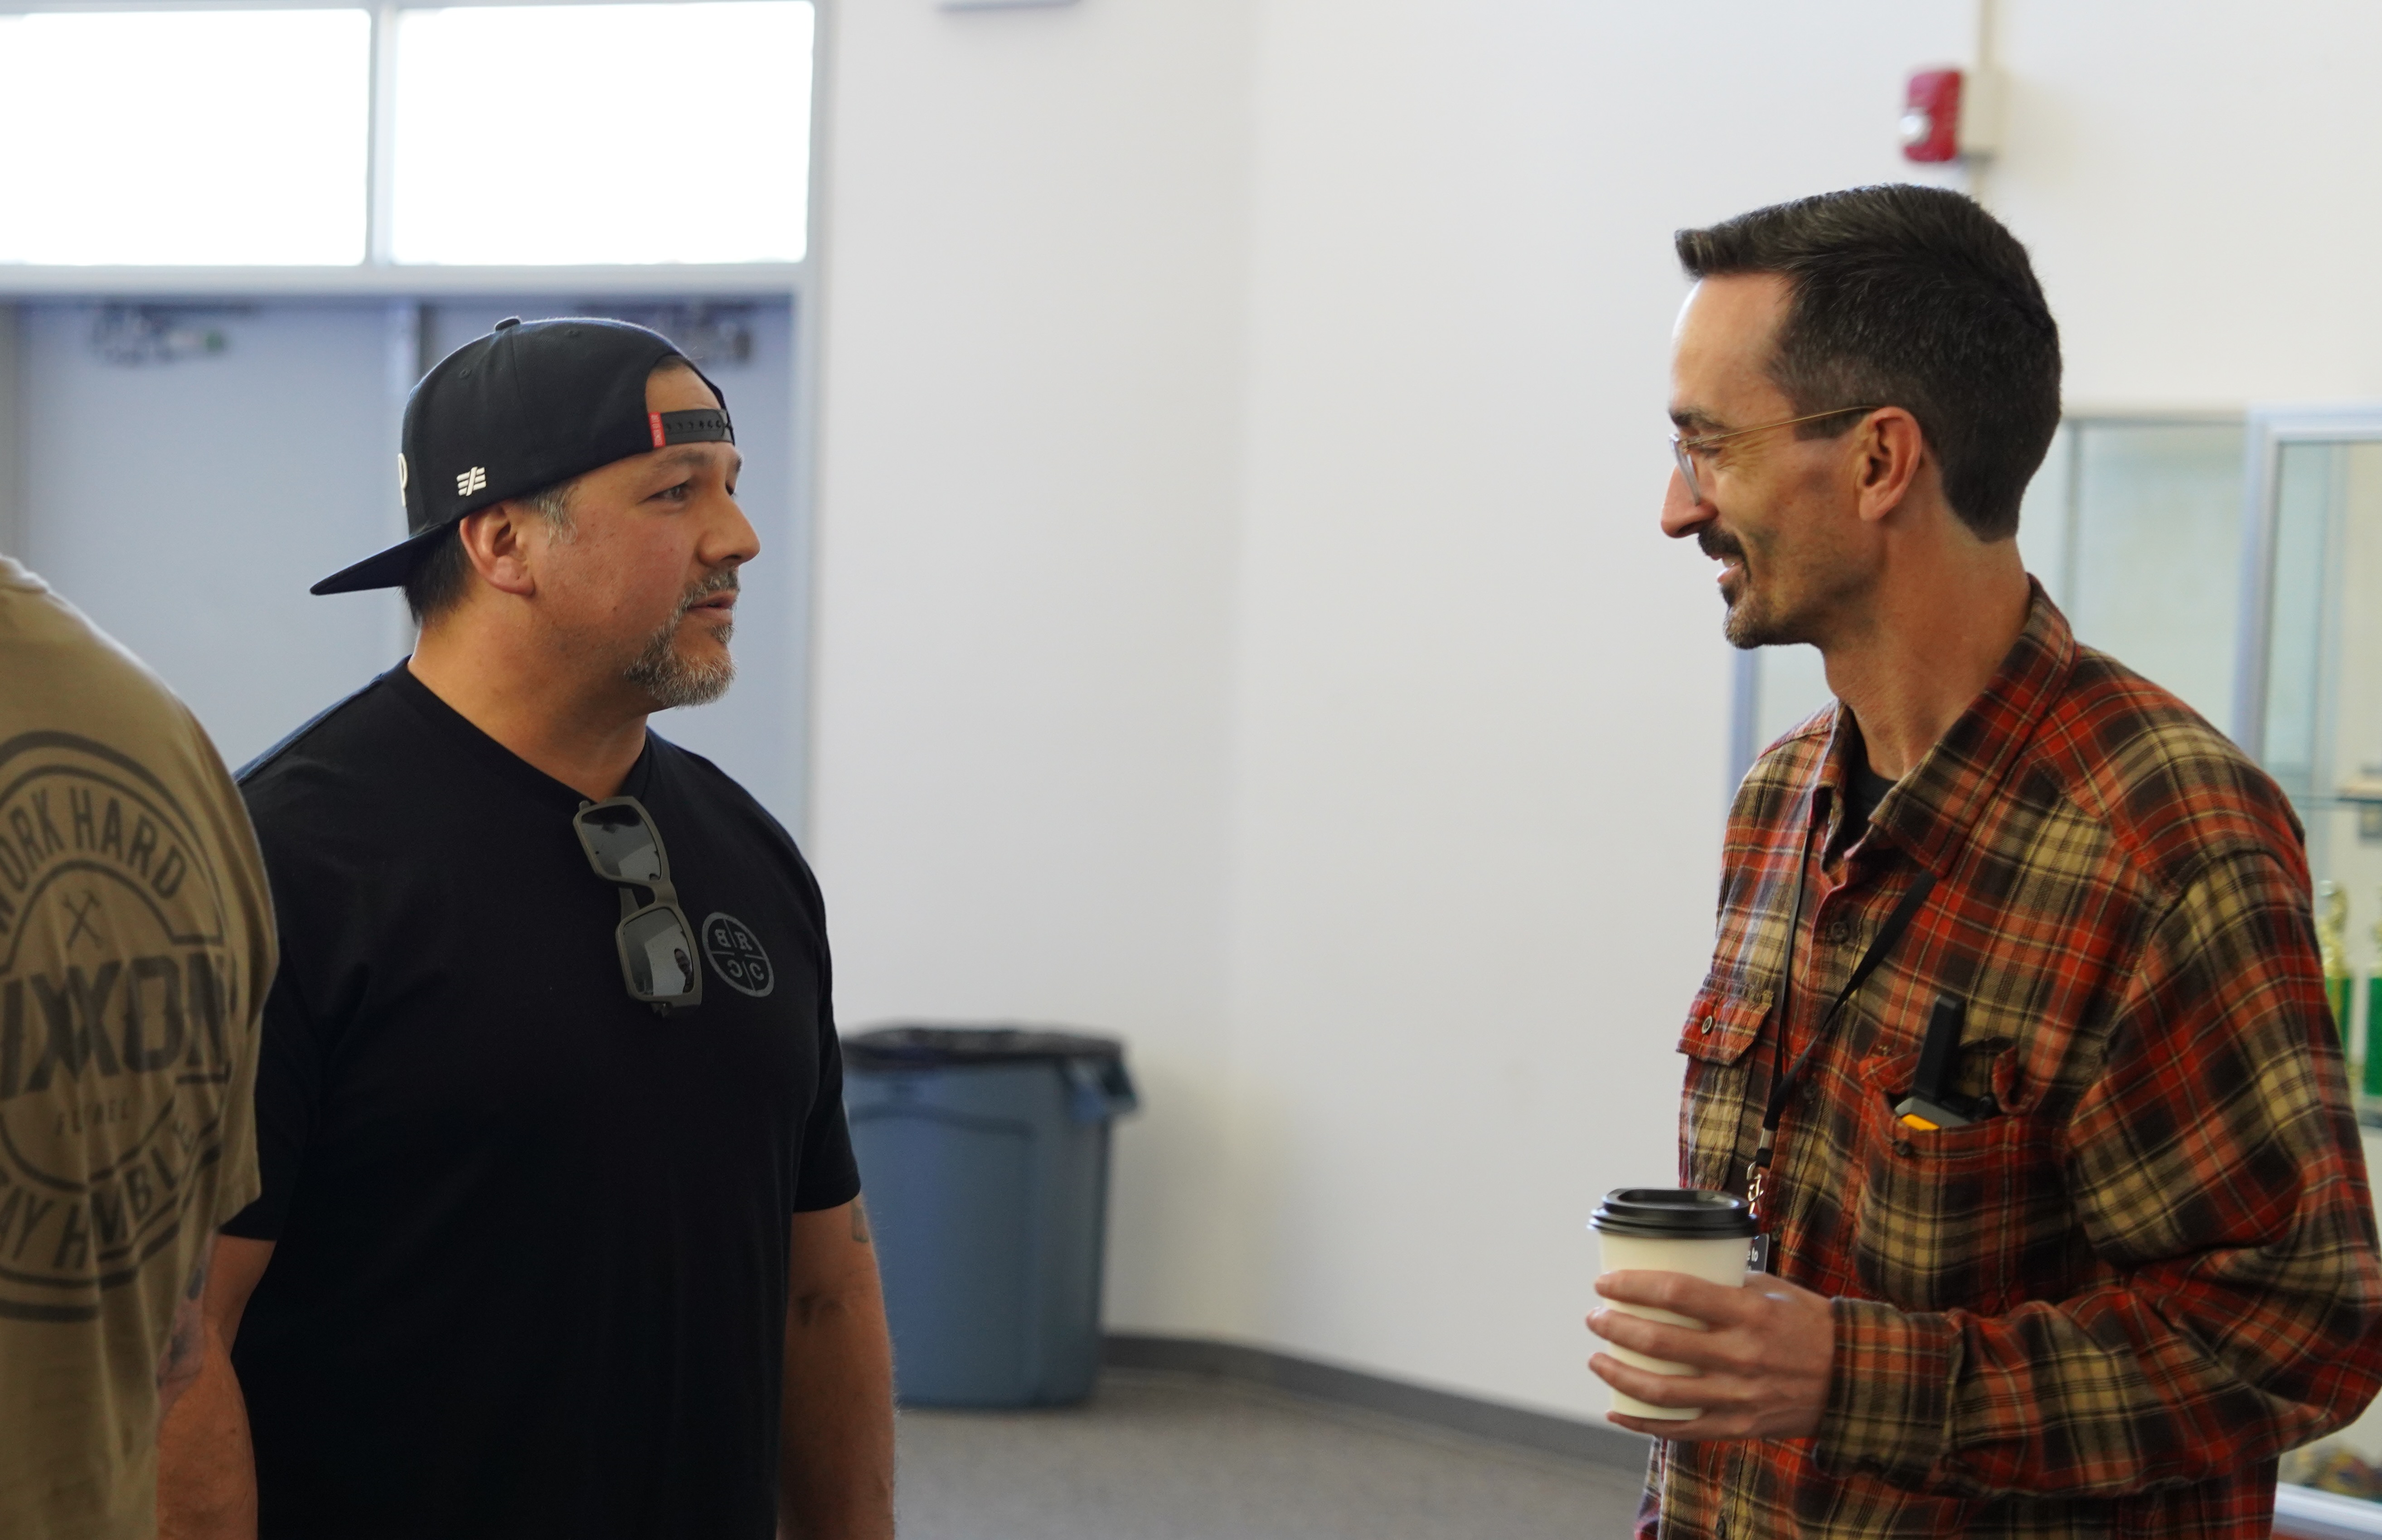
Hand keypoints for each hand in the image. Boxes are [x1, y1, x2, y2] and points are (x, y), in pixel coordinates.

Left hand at [1586, 1269, 1834, 1440]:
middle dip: (1616, 1328)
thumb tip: (1679, 1270)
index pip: (1676, 1292)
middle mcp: (1740, 1355)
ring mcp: (1738, 1395)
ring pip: (1662, 1391)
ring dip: (1619, 1374)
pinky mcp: (1738, 1427)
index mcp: (1748, 1312)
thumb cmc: (1809, 1326)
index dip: (1632, 1286)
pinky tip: (1618, 1411)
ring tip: (1597, 1359)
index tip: (1605, 1283)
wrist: (1853, 1379)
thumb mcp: (1774, 1291)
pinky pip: (1681, 1429)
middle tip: (1595, 1317)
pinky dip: (1643, 1423)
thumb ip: (1728, 1282)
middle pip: (1660, 1342)